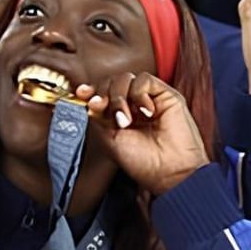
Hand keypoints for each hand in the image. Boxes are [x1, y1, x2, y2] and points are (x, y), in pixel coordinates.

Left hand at [79, 73, 208, 196]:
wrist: (168, 171)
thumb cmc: (142, 162)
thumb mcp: (109, 138)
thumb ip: (98, 115)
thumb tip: (88, 96)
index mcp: (119, 115)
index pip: (102, 93)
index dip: (91, 90)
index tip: (82, 93)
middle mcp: (133, 106)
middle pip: (110, 82)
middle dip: (104, 95)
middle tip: (106, 111)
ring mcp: (149, 99)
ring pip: (125, 78)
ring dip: (119, 96)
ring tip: (126, 119)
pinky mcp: (166, 95)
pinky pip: (144, 79)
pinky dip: (139, 93)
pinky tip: (146, 112)